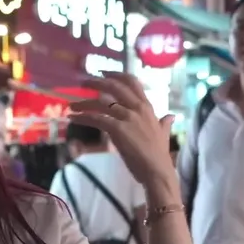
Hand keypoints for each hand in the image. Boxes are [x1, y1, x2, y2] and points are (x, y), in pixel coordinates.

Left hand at [69, 73, 176, 192]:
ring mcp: (128, 118)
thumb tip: (171, 116)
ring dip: (84, 103)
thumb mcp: (164, 134)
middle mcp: (138, 109)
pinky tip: (73, 119)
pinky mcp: (118, 130)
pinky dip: (82, 118)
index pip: (132, 82)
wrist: (158, 171)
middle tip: (83, 83)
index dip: (116, 75)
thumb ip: (165, 123)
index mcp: (147, 108)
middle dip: (96, 83)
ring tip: (72, 106)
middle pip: (114, 87)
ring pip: (101, 103)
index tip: (103, 72)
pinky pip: (96, 119)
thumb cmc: (159, 155)